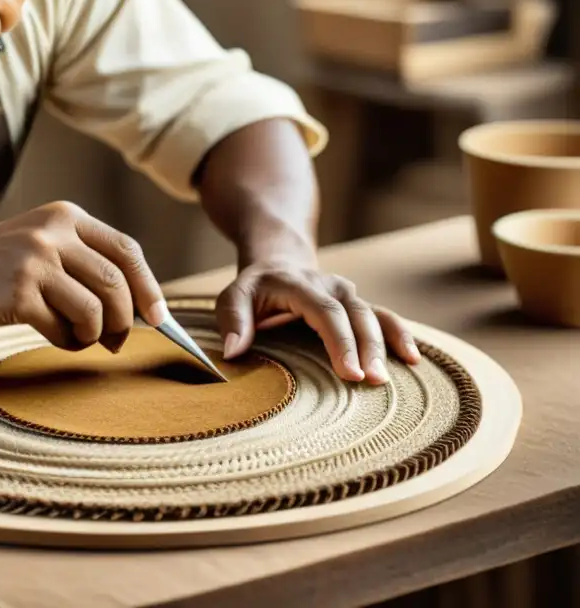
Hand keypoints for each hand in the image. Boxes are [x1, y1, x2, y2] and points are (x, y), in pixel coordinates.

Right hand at [0, 201, 168, 350]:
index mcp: (67, 217)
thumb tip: (137, 307)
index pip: (126, 250)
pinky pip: (63, 328)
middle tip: (118, 341)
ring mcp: (35, 262)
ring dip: (95, 334)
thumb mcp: (42, 243)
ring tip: (81, 339)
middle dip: (125, 320)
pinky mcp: (19, 293)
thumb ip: (84, 262)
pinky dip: (68, 342)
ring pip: (94, 309)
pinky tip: (57, 338)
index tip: (159, 317)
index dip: (149, 286)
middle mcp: (54, 233)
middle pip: (115, 283)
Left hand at [215, 260, 420, 384]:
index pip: (326, 313)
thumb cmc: (254, 289)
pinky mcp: (359, 306)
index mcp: (301, 285)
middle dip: (369, 348)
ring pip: (376, 316)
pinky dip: (401, 336)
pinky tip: (413, 358)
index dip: (340, 342)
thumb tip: (233, 351)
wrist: (278, 264)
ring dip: (389, 344)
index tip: (350, 373)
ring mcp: (349, 295)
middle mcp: (331, 287)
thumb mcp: (233, 296)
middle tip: (375, 381)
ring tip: (397, 373)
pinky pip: (385, 318)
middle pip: (357, 315)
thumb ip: (233, 319)